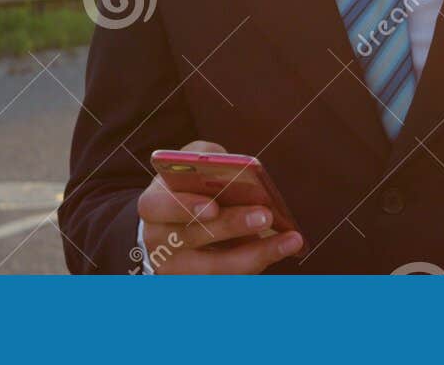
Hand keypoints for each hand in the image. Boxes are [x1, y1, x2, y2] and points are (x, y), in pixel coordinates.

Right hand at [136, 140, 304, 273]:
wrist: (172, 228)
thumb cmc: (188, 188)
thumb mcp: (189, 165)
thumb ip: (207, 158)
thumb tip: (236, 167)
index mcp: (153, 205)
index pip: (159, 206)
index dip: (184, 207)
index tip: (213, 207)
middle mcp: (160, 241)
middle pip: (193, 237)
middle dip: (231, 226)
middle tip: (266, 215)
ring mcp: (177, 269)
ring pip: (216, 269)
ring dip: (256, 254)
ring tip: (290, 239)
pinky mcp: (198, 285)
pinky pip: (231, 280)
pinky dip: (259, 262)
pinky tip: (284, 247)